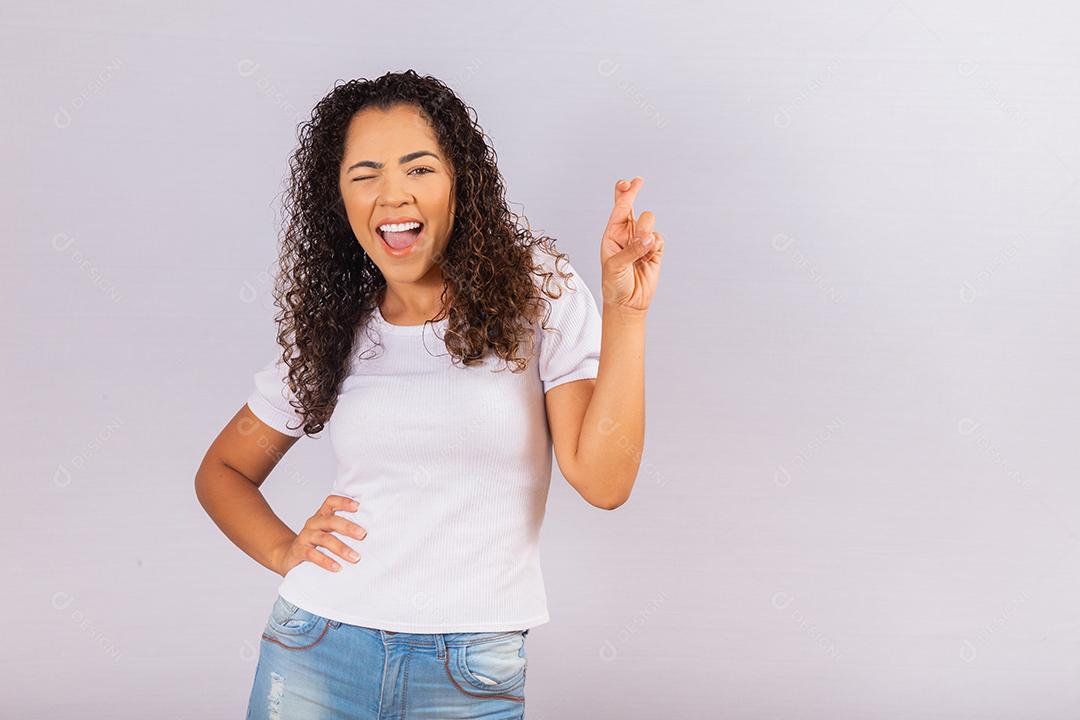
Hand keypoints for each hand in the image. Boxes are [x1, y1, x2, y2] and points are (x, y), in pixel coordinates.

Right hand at [272, 494, 366, 576]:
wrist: (289, 557)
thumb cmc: (315, 544)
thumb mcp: (327, 533)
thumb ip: (342, 530)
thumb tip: (369, 534)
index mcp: (321, 516)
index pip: (330, 502)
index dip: (343, 502)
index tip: (358, 506)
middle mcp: (313, 523)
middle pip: (331, 521)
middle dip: (348, 527)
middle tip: (363, 535)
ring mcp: (305, 537)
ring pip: (324, 539)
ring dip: (341, 548)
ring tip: (355, 557)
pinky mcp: (299, 551)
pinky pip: (313, 555)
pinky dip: (326, 561)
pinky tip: (337, 567)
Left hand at [599, 176, 664, 313]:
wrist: (628, 303)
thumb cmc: (614, 284)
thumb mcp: (615, 266)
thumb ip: (631, 250)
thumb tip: (649, 238)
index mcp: (612, 234)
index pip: (618, 209)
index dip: (624, 193)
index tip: (630, 182)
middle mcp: (626, 234)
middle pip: (632, 206)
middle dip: (633, 194)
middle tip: (637, 182)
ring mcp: (641, 241)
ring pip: (648, 221)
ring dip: (645, 229)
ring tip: (642, 246)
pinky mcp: (655, 250)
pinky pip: (659, 238)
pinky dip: (655, 245)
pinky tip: (649, 256)